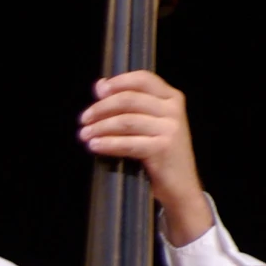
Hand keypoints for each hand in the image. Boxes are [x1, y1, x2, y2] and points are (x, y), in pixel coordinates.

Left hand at [80, 71, 212, 245]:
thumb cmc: (161, 153)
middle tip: (84, 119)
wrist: (181, 186)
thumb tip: (100, 85)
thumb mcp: (150, 124)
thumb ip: (129, 103)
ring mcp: (170, 129)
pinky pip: (127, 143)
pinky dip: (107, 144)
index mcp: (172, 98)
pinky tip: (94, 145)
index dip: (118, 82)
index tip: (98, 91)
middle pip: (129, 99)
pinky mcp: (163, 148)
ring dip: (100, 127)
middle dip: (101, 108)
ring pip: (125, 121)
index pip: (142, 79)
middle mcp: (173, 110)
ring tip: (84, 134)